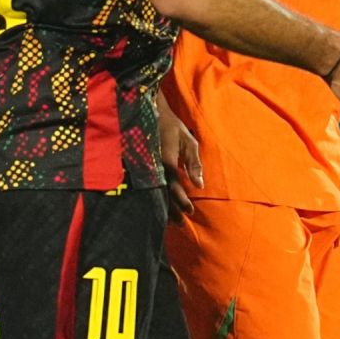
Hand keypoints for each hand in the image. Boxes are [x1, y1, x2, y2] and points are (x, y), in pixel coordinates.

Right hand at [157, 93, 202, 222]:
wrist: (149, 113)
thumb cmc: (173, 127)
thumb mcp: (189, 141)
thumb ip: (194, 163)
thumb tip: (199, 185)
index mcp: (166, 160)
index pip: (174, 187)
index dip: (181, 201)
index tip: (190, 212)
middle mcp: (153, 167)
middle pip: (162, 194)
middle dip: (171, 211)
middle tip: (181, 225)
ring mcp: (144, 168)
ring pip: (153, 193)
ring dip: (163, 208)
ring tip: (171, 223)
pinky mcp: (139, 168)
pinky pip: (147, 187)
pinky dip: (154, 198)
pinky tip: (157, 208)